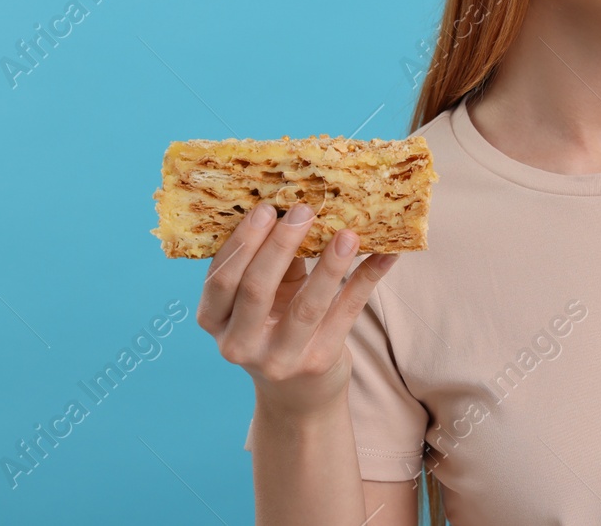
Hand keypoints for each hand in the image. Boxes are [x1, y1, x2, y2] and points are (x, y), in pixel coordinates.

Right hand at [195, 201, 399, 416]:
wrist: (298, 395)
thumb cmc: (275, 327)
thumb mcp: (262, 298)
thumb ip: (272, 260)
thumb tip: (299, 204)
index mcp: (215, 320)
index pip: (221, 279)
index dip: (243, 242)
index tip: (266, 207)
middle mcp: (239, 344)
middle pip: (256, 289)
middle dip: (280, 245)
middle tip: (304, 210)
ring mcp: (279, 358)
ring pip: (306, 306)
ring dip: (329, 265)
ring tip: (348, 233)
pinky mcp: (319, 362)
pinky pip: (346, 314)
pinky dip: (366, 280)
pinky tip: (385, 255)